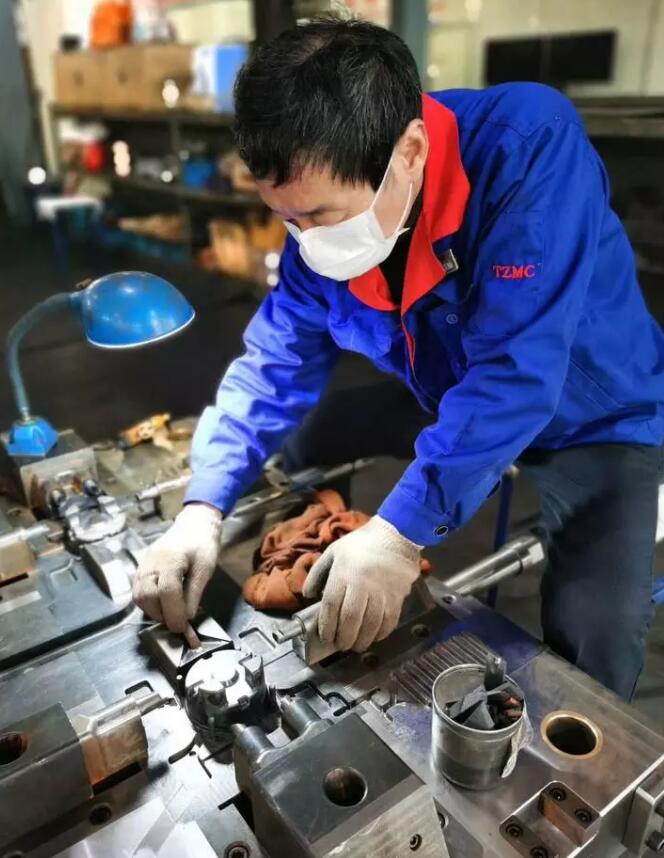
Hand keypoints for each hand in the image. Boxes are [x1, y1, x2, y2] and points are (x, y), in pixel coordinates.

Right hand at [133, 503, 221, 643]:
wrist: (194, 524)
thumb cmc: (203, 544)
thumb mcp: (206, 568)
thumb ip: (194, 593)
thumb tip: (187, 618)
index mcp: (170, 560)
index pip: (167, 592)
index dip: (174, 613)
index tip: (183, 628)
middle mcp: (150, 563)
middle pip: (147, 596)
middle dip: (162, 615)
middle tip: (178, 623)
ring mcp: (142, 565)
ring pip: (139, 597)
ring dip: (153, 612)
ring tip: (171, 615)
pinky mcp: (140, 569)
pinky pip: (138, 591)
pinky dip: (148, 604)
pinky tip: (162, 606)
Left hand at [302, 515, 420, 651]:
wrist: (395, 536)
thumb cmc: (361, 544)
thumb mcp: (334, 552)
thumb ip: (317, 573)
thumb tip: (307, 595)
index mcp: (343, 572)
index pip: (331, 605)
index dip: (327, 624)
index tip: (325, 636)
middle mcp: (362, 584)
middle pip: (350, 618)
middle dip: (343, 637)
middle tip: (340, 646)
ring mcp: (381, 591)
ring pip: (370, 623)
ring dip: (362, 640)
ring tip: (355, 646)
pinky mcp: (397, 596)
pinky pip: (389, 621)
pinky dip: (380, 633)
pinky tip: (374, 637)